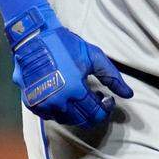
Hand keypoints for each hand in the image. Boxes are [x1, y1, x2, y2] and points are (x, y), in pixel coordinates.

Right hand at [5, 5, 133, 127]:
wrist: (33, 38)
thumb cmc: (65, 45)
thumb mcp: (94, 57)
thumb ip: (112, 77)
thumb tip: (128, 94)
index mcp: (75, 90)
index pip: (95, 114)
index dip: (105, 109)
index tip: (107, 98)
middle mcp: (58, 102)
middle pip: (81, 120)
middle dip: (92, 112)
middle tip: (95, 98)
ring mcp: (42, 104)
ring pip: (65, 120)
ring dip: (76, 112)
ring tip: (80, 96)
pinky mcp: (31, 103)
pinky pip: (50, 115)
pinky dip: (60, 110)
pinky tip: (65, 96)